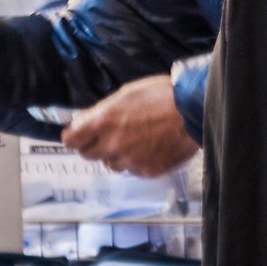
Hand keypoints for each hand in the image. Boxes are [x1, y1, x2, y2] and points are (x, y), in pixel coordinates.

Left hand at [61, 74, 197, 177]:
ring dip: (116, 155)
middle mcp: (113, 145)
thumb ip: (100, 111)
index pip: (71, 140)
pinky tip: (149, 148)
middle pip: (88, 155)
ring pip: (112, 164)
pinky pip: (133, 171)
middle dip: (93, 146)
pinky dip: (136, 162)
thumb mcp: (125, 94)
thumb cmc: (162, 95)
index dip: (73, 137)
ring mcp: (131, 161)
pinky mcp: (148, 171)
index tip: (76, 135)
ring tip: (134, 141)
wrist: (194, 111)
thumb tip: (82, 120)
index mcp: (103, 122)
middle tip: (105, 137)